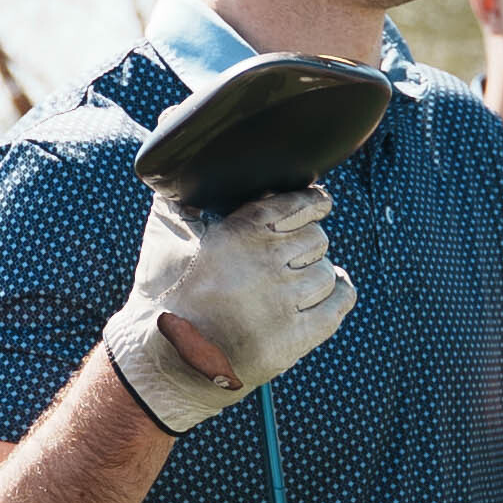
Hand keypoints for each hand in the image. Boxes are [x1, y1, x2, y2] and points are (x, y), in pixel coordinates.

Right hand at [105, 184, 355, 435]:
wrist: (163, 359)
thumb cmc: (162, 292)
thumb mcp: (165, 232)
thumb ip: (181, 191)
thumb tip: (178, 143)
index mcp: (243, 231)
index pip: (301, 203)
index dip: (313, 203)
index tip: (317, 204)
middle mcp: (269, 263)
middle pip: (317, 239)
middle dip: (307, 244)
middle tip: (291, 254)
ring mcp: (284, 303)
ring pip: (326, 273)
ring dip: (317, 274)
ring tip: (300, 280)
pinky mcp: (294, 339)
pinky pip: (338, 306)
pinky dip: (339, 294)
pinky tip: (331, 291)